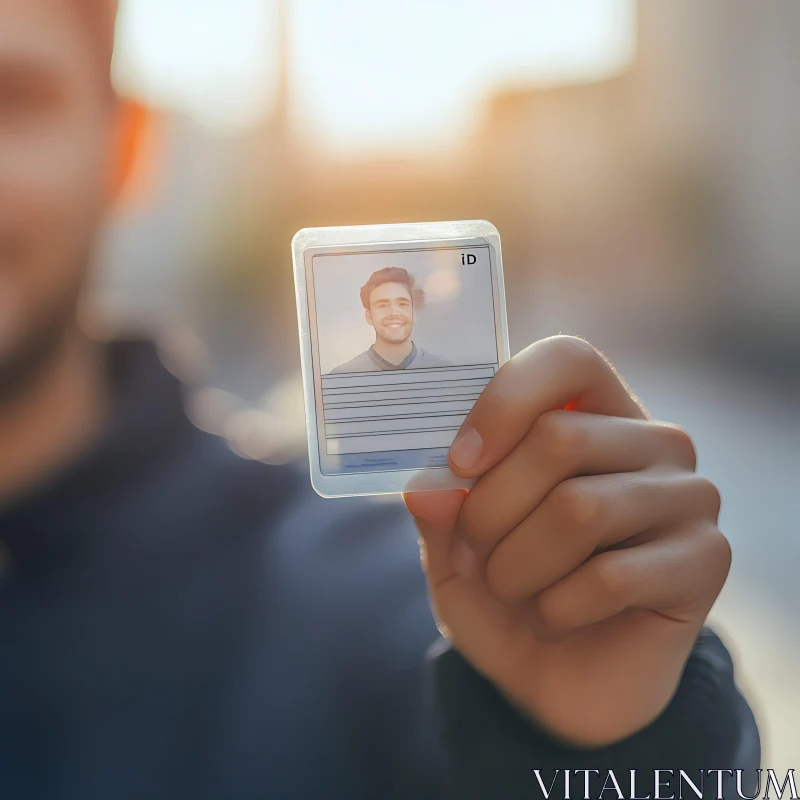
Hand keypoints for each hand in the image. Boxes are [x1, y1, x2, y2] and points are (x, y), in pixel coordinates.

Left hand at [404, 336, 729, 747]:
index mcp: (593, 415)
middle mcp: (652, 440)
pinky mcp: (707, 558)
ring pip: (580, 508)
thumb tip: (428, 487)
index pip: (566, 360)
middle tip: (476, 552)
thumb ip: (440, 513)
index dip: (505, 402)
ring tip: (512, 589)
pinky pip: (611, 577)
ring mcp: (689, 495)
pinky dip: (557, 607)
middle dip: (491, 509)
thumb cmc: (509, 594)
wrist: (561, 681)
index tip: (460, 463)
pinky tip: (556, 617)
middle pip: (559, 438)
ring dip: (517, 565)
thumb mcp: (454, 553)